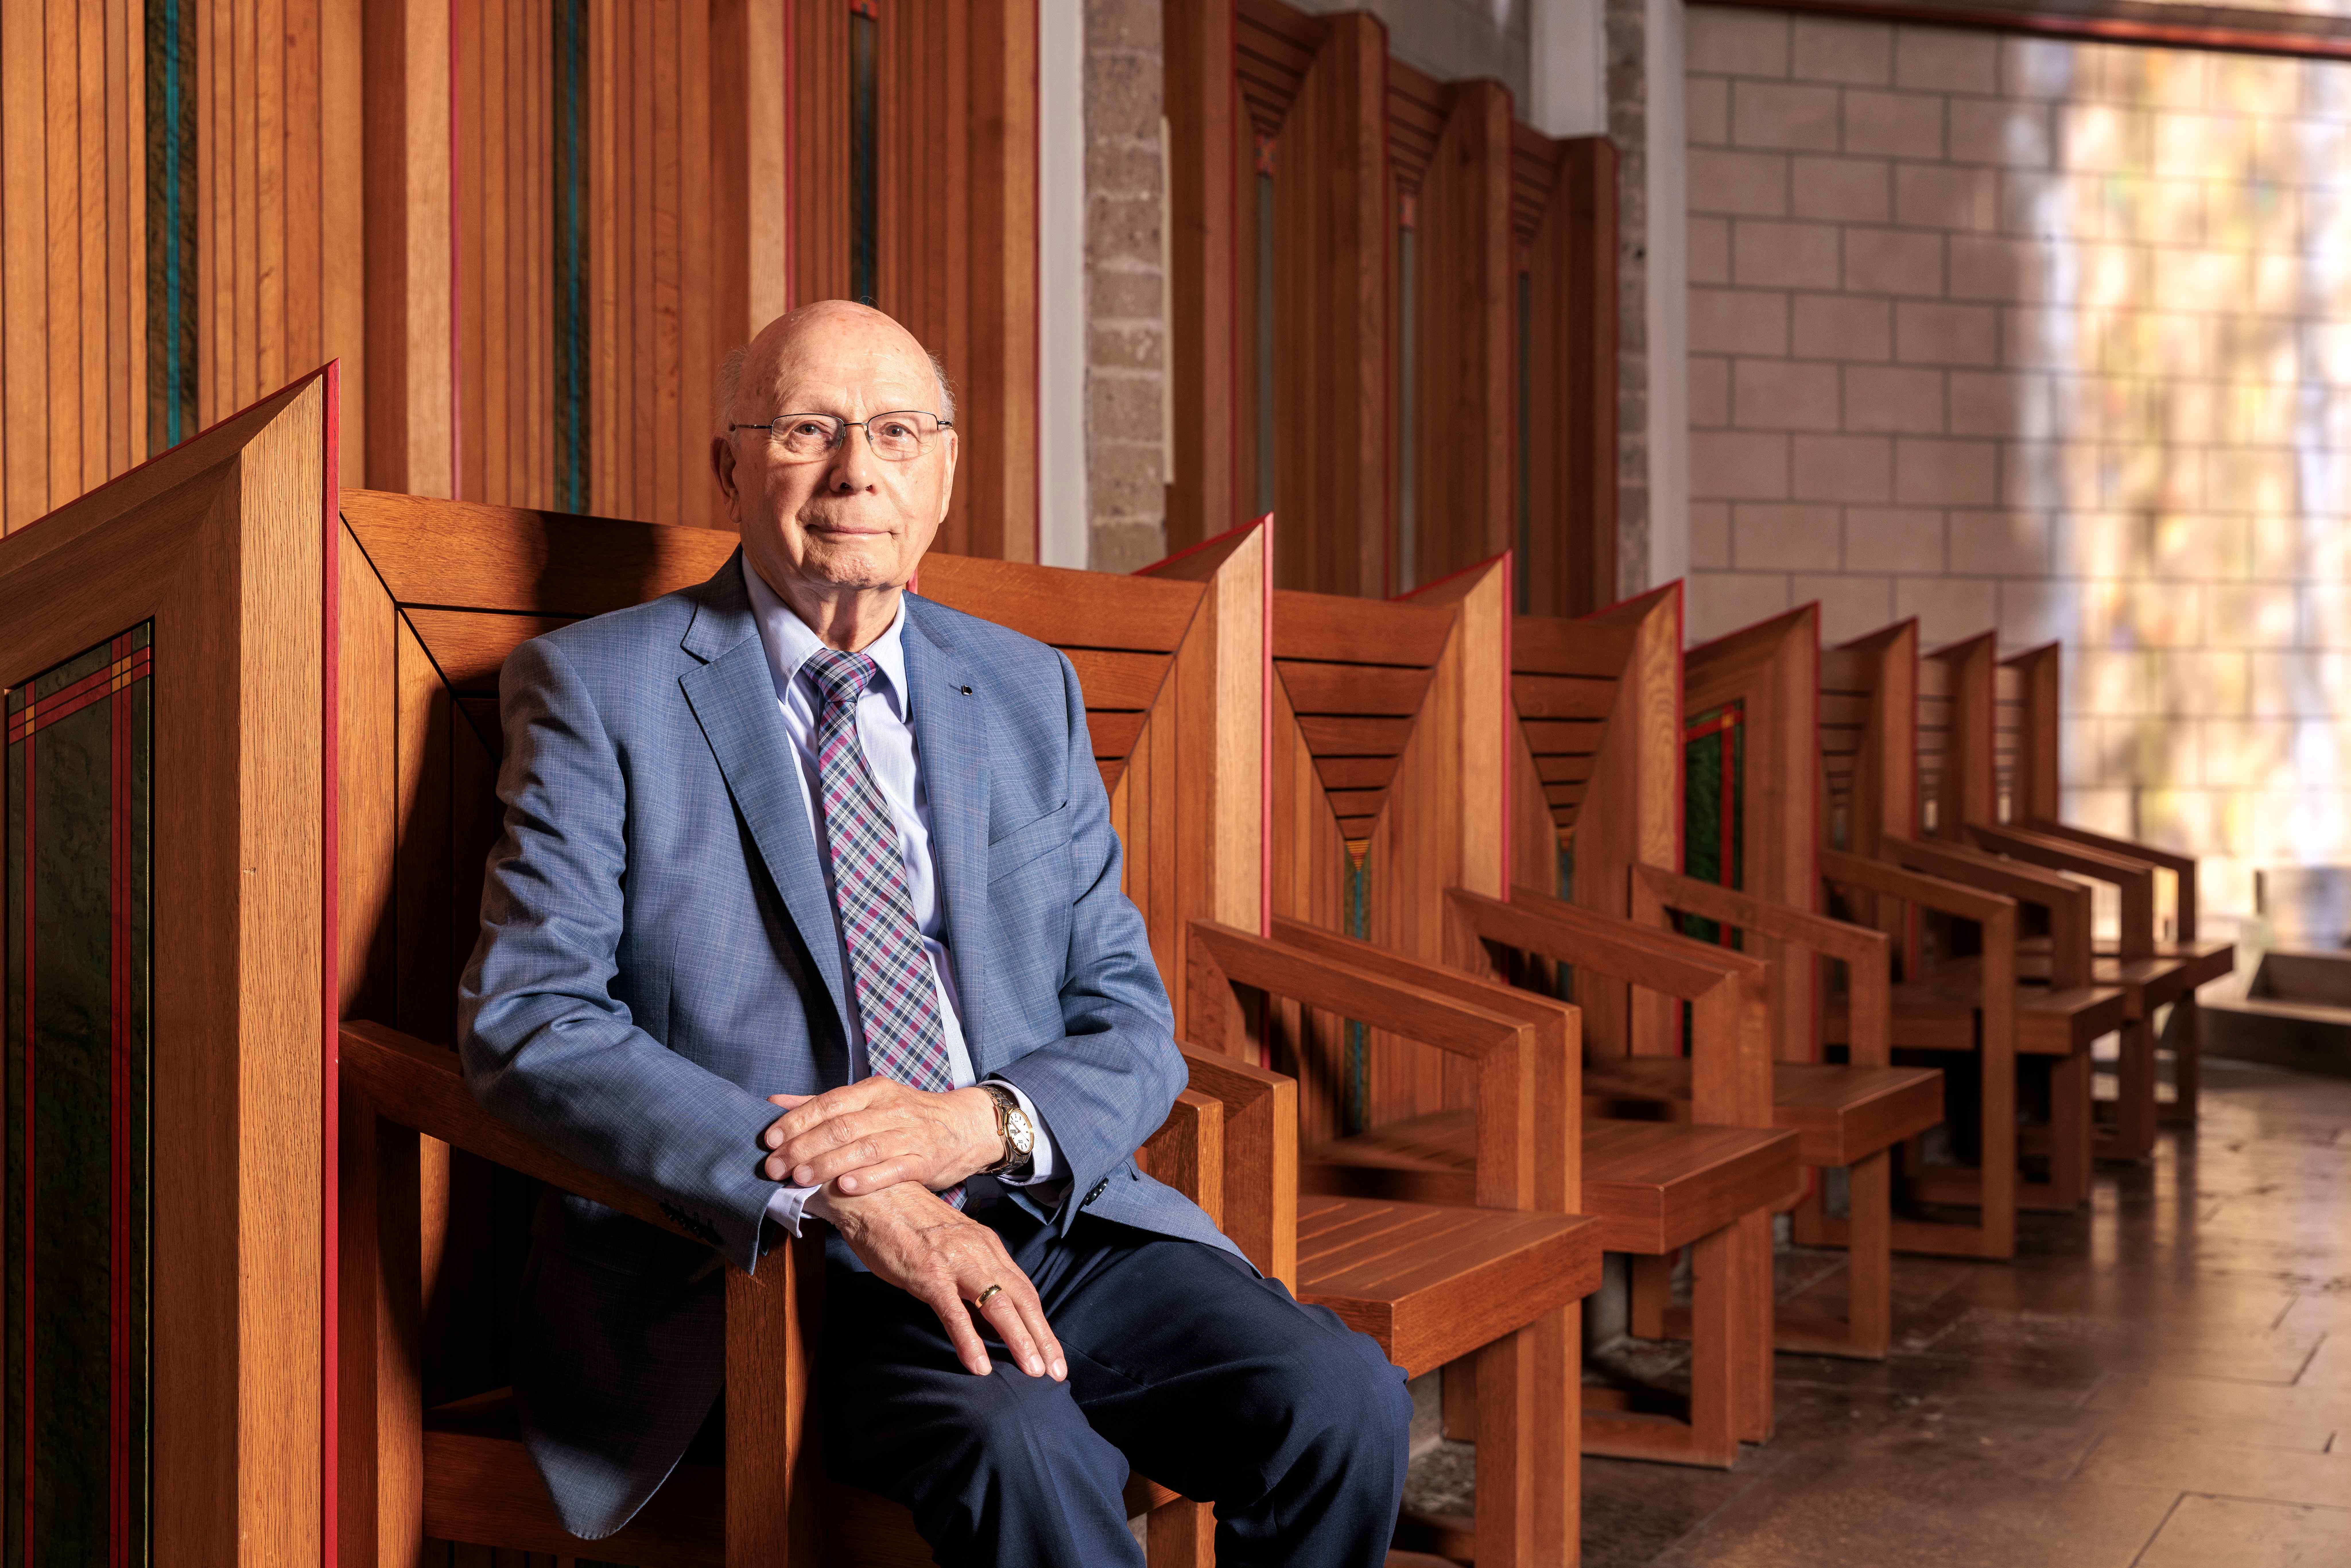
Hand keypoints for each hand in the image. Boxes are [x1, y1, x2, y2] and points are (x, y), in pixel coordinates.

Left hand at [760, 1078, 998, 1194]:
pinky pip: (894, 1168)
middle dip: (803, 1147)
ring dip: (828, 1164)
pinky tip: (845, 1187)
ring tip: (800, 1178)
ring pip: (863, 1148)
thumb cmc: (907, 1115)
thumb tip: (774, 1103)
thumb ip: (821, 1104)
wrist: (964, 1126)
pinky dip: (869, 1177)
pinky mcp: (924, 1160)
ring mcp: (909, 1134)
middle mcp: (890, 1109)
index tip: (769, 1140)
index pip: (828, 1102)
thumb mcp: (867, 1101)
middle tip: (775, 1167)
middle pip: (841, 1127)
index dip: (796, 1121)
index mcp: (872, 1091)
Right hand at [818, 1180, 1066, 1379]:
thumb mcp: (952, 1244)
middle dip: (1042, 1338)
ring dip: (1019, 1340)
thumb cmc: (908, 1222)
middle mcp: (980, 1252)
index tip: (1053, 1354)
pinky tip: (979, 1366)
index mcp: (987, 1245)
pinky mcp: (928, 1274)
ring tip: (1032, 1371)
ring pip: (998, 1305)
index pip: (1025, 1290)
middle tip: (1056, 1372)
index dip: (1041, 1324)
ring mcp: (955, 1263)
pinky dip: (969, 1341)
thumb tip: (987, 1312)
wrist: (874, 1194)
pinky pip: (954, 1312)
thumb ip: (972, 1272)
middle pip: (1022, 1300)